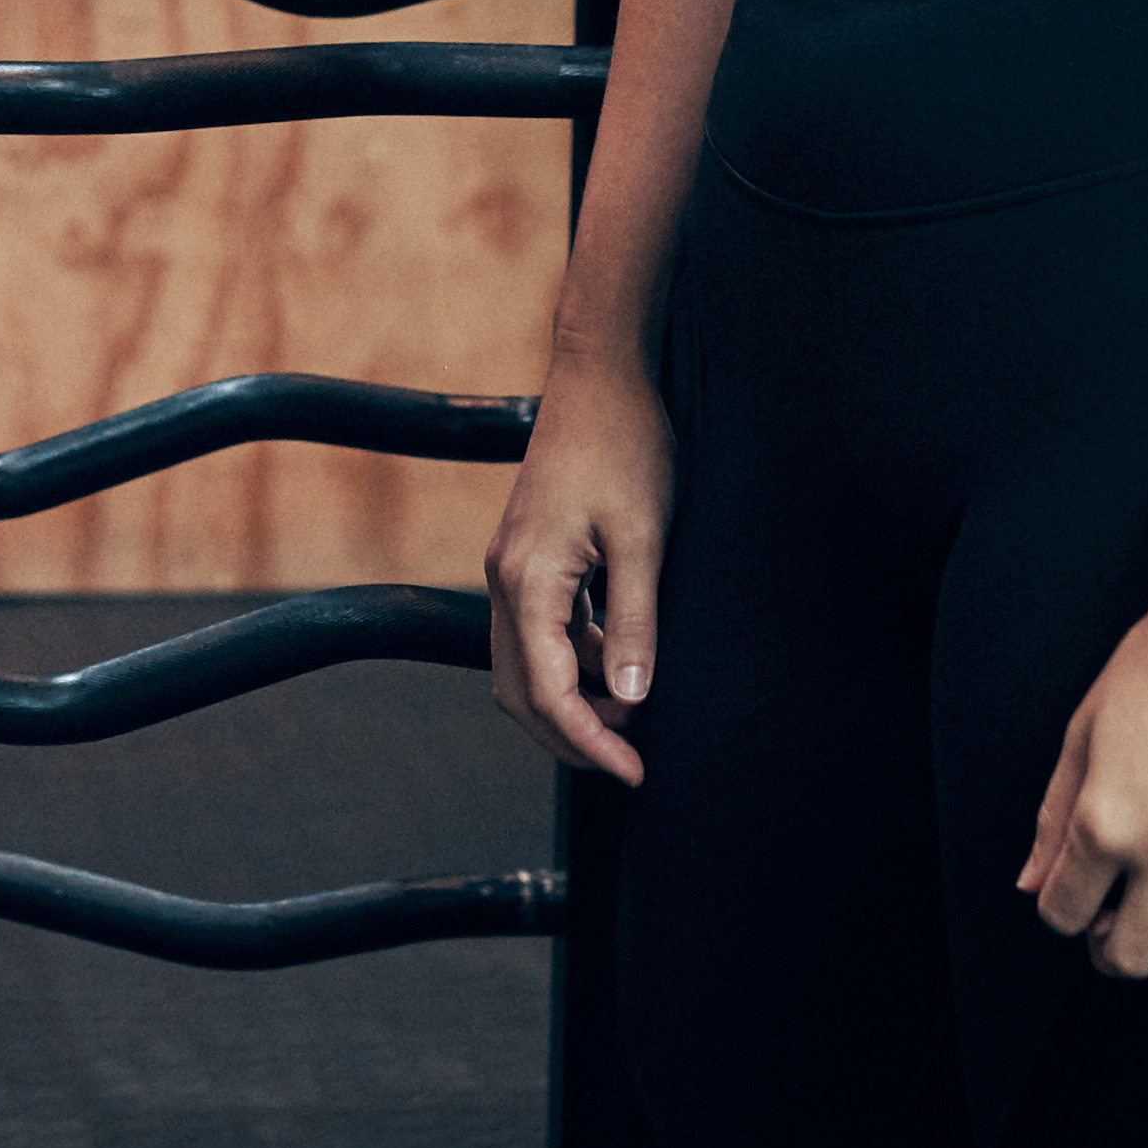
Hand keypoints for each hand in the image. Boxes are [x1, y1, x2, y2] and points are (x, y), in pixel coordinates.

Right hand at [481, 355, 668, 783]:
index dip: (590, 742)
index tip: (635, 772)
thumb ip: (634, 623)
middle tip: (629, 762)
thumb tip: (633, 698)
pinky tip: (619, 660)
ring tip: (633, 714)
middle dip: (571, 736)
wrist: (600, 374)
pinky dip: (574, 661)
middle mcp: (504, 579)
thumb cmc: (624, 446)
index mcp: (527, 580)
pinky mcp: (528, 557)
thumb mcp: (642, 540)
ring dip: (573, 700)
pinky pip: (541, 632)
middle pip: (521, 692)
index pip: (548, 692)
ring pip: (526, 666)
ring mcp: (511, 567)